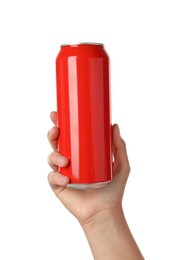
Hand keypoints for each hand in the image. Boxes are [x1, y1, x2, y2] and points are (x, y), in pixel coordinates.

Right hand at [47, 111, 129, 225]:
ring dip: (54, 155)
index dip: (60, 124)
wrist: (106, 211)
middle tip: (56, 130)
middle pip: (56, 143)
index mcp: (81, 154)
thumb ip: (118, 146)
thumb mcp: (120, 165)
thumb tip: (114, 125)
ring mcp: (63, 173)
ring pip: (51, 157)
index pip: (68, 136)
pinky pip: (52, 177)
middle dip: (52, 134)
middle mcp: (70, 161)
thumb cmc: (113, 189)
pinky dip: (57, 176)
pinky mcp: (59, 186)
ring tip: (65, 160)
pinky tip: (66, 178)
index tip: (57, 114)